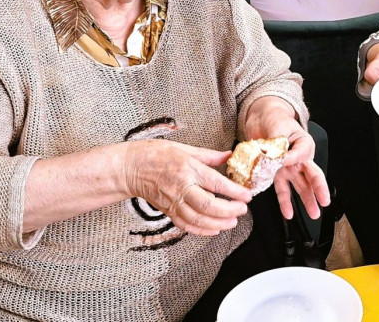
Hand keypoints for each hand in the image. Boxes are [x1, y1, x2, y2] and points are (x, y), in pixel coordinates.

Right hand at [124, 140, 251, 235]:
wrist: (131, 167)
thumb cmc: (156, 154)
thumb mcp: (185, 148)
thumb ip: (209, 156)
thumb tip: (229, 156)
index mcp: (188, 169)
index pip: (216, 184)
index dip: (235, 192)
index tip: (247, 195)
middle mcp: (181, 187)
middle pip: (208, 206)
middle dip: (229, 211)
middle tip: (242, 210)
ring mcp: (173, 202)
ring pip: (198, 219)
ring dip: (218, 223)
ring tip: (232, 222)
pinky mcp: (168, 211)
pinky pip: (186, 225)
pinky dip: (202, 230)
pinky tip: (214, 229)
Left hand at [245, 97, 330, 219]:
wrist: (261, 118)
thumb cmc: (275, 118)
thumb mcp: (279, 127)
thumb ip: (280, 143)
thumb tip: (280, 158)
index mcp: (304, 144)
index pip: (303, 155)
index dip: (292, 159)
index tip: (282, 158)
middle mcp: (299, 158)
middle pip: (312, 175)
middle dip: (318, 190)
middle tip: (324, 202)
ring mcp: (288, 167)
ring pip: (301, 186)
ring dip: (307, 200)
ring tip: (313, 214)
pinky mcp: (276, 172)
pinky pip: (282, 189)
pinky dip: (284, 202)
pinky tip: (288, 213)